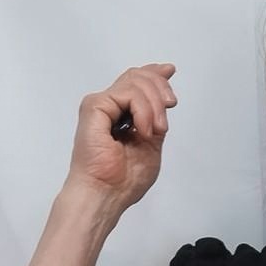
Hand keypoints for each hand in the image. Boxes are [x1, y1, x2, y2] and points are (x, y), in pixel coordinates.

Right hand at [65, 63, 177, 213]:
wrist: (106, 195)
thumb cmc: (123, 181)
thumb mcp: (151, 146)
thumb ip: (156, 120)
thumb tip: (165, 98)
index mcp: (120, 115)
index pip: (135, 83)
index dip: (153, 73)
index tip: (169, 70)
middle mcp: (109, 107)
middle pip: (137, 76)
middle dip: (160, 88)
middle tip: (170, 106)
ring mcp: (100, 105)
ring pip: (136, 82)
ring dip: (154, 105)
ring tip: (154, 131)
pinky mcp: (95, 106)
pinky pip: (128, 94)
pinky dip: (143, 111)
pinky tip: (143, 131)